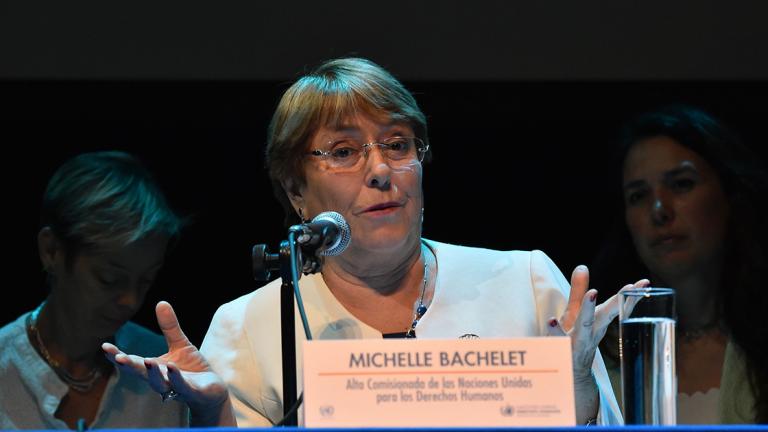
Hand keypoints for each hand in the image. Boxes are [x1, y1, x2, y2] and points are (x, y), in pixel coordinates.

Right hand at [102, 301, 235, 426]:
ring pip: (159, 383)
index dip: (118, 356)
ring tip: (147, 360)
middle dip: (129, 366)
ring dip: (152, 373)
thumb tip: (161, 302)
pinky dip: (176, 379)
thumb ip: (169, 327)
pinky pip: (182, 387)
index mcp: (154, 368)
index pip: (133, 362)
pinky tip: (172, 367)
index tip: (104, 347)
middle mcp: (160, 380)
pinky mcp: (193, 392)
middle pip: (141, 373)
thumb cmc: (191, 369)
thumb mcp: (180, 344)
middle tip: (118, 357)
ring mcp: (175, 388)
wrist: (212, 391)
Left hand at [547, 265, 648, 423]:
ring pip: (583, 328)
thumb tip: (582, 266)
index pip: (615, 306)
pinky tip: (551, 319)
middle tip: (631, 287)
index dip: (630, 295)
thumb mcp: (574, 314)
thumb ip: (577, 290)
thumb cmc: (573, 339)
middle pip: (604, 316)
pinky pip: (557, 342)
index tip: (644, 283)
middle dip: (616, 302)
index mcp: (596, 322)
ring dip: (587, 312)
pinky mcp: (562, 353)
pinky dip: (554, 331)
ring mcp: (577, 344)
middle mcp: (590, 333)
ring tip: (592, 293)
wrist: (568, 376)